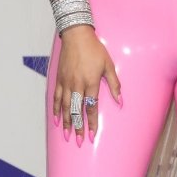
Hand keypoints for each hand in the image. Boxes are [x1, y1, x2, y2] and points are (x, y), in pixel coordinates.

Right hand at [53, 25, 121, 144]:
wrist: (77, 35)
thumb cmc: (94, 49)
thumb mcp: (109, 65)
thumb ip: (114, 84)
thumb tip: (120, 101)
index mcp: (90, 82)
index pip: (91, 107)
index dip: (92, 123)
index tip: (92, 135)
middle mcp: (77, 84)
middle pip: (76, 111)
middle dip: (78, 128)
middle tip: (79, 141)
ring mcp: (66, 82)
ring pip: (64, 107)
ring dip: (66, 122)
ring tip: (67, 135)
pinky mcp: (59, 78)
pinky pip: (56, 97)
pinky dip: (56, 110)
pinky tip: (57, 119)